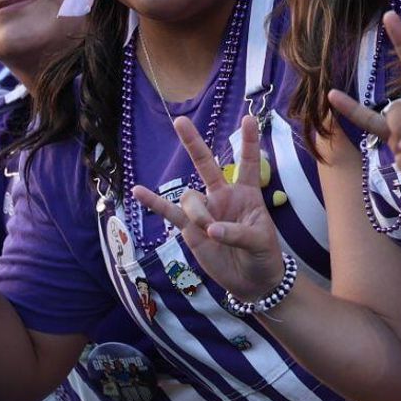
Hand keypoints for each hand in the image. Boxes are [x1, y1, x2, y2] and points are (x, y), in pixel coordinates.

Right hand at [132, 114, 284, 301]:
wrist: (252, 283)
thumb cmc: (263, 257)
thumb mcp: (261, 242)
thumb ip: (237, 232)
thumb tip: (209, 229)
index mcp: (247, 194)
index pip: (247, 163)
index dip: (249, 141)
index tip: (251, 117)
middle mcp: (223, 196)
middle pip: (206, 164)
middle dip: (193, 143)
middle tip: (180, 121)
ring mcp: (205, 211)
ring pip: (190, 198)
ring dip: (196, 212)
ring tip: (208, 231)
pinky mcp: (190, 229)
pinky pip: (169, 213)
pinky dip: (153, 203)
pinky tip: (137, 191)